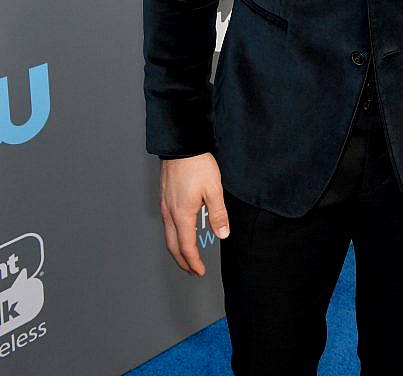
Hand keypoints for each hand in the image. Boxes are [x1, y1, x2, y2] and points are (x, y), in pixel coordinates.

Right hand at [159, 153, 229, 275]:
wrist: (181, 146)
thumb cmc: (197, 165)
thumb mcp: (214, 189)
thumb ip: (218, 214)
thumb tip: (222, 234)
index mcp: (182, 215)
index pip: (186, 247)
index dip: (194, 262)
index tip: (200, 271)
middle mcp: (170, 213)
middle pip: (173, 246)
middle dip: (182, 262)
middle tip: (192, 270)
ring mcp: (165, 206)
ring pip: (168, 235)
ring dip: (177, 249)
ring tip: (188, 255)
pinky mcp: (164, 198)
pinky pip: (167, 224)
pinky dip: (174, 235)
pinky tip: (182, 232)